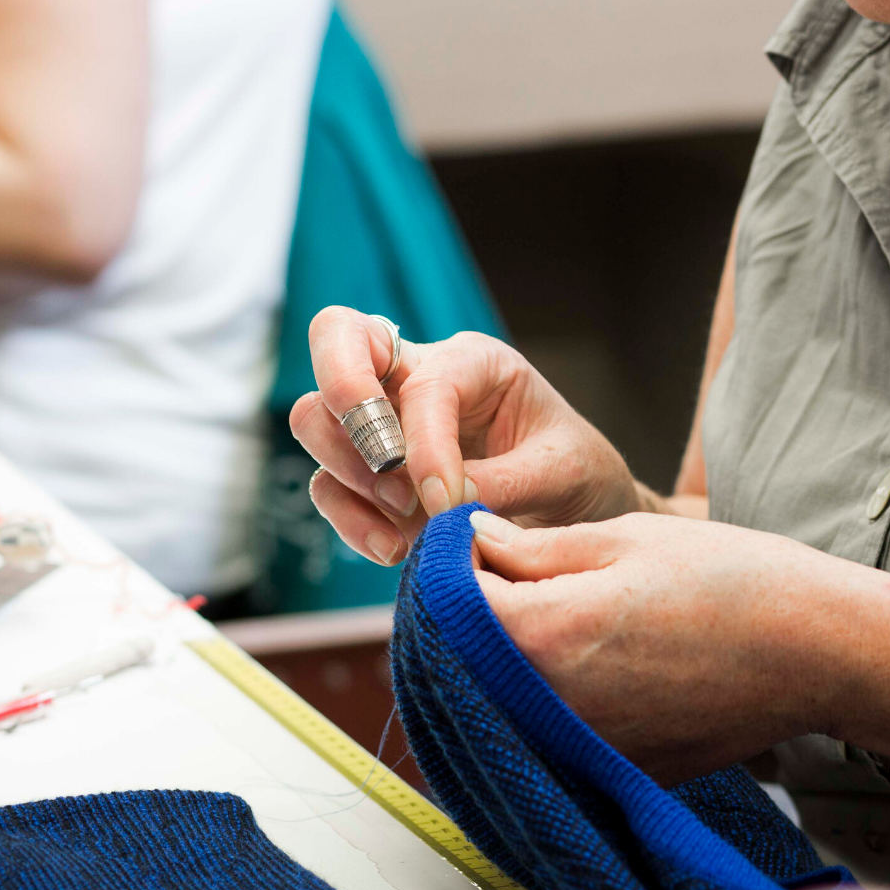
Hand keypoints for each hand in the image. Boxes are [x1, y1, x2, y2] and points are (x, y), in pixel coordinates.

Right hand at [289, 306, 646, 564]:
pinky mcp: (366, 474)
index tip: (445, 502)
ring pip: (313, 416)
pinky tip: (396, 550)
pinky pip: (327, 486)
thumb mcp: (560, 470)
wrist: (576, 511)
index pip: (423, 379)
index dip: (424, 443)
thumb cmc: (574, 472)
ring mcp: (384, 422)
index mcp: (475, 360)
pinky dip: (350, 520)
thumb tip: (441, 503)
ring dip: (348, 475)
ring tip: (408, 525)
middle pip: (336, 340)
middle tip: (390, 474)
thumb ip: (503, 482)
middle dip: (348, 405)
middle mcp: (418, 375)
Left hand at [468, 508, 889, 782]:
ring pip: (494, 705)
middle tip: (507, 578)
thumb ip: (537, 547)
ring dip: (497, 663)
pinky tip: (588, 670)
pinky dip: (541, 705)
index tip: (473, 546)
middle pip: (457, 662)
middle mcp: (544, 705)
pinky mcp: (602, 774)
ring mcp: (572, 750)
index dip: (450, 566)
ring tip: (550, 621)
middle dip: (466, 617)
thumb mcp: (629, 537)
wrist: (818, 655)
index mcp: (547, 632)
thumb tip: (470, 542)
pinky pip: (540, 740)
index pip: (445, 601)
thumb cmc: (737, 583)